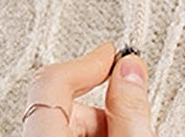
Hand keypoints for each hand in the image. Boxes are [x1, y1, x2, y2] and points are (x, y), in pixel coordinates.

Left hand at [23, 42, 154, 136]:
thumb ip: (128, 110)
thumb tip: (130, 68)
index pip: (52, 81)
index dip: (87, 62)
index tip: (112, 55)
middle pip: (63, 104)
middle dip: (102, 102)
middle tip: (132, 113)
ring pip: (66, 123)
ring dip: (101, 123)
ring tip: (129, 133)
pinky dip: (94, 136)